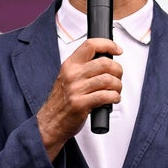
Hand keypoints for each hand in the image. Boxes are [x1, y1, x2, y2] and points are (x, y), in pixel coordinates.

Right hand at [36, 37, 122, 159]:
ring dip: (118, 86)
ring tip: (115, 90)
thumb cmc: (61, 102)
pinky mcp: (81, 104)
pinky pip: (106, 96)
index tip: (117, 49)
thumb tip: (106, 62)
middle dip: (118, 70)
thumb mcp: (67, 78)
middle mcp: (72, 75)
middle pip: (104, 63)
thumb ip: (83, 69)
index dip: (108, 44)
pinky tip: (112, 99)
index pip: (90, 45)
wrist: (50, 123)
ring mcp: (76, 89)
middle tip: (118, 76)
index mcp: (69, 65)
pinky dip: (115, 97)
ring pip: (108, 80)